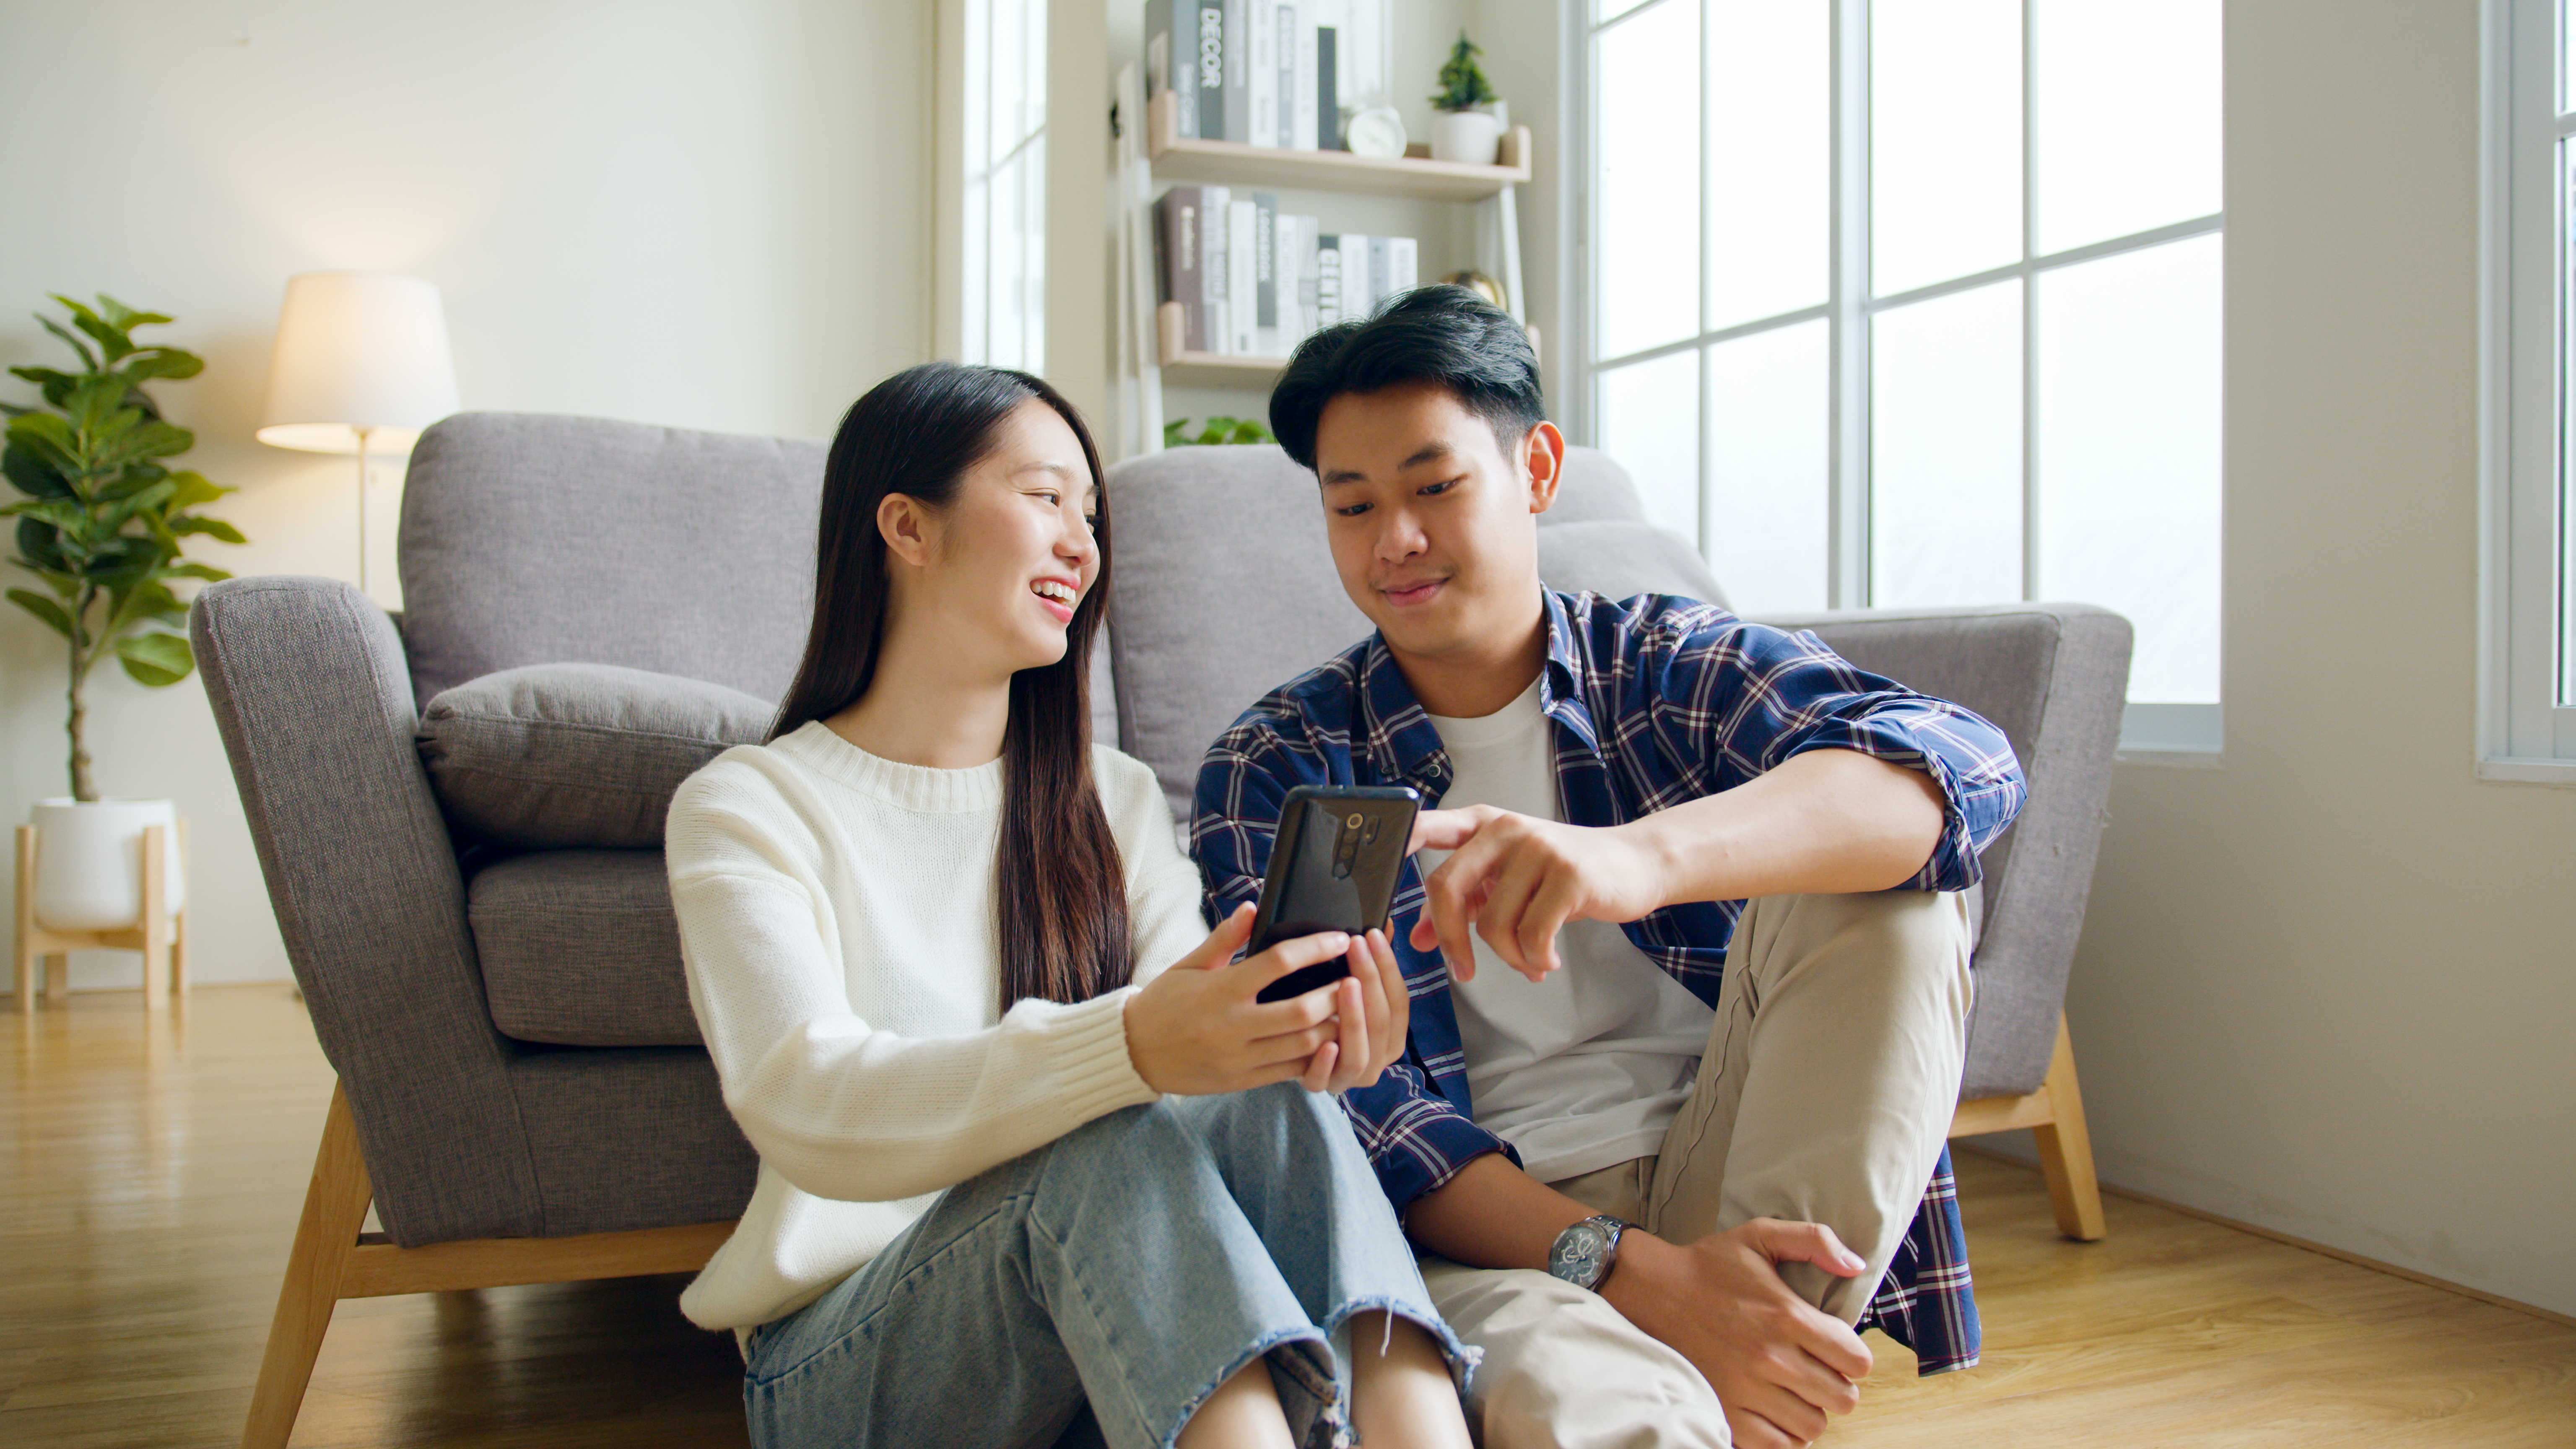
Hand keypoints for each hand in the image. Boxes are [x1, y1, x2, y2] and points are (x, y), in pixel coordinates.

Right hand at [1123, 905, 1365, 1094]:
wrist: (1133, 1053)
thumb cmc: (1162, 1003)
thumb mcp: (1187, 965)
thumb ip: (1223, 939)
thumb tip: (1252, 908)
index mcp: (1221, 990)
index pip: (1278, 963)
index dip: (1314, 948)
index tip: (1338, 939)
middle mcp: (1233, 1025)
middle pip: (1301, 1010)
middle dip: (1336, 994)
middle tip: (1357, 977)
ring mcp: (1240, 1057)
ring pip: (1302, 1044)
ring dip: (1334, 1026)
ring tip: (1353, 1008)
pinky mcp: (1243, 1081)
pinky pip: (1290, 1071)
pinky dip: (1315, 1056)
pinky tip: (1331, 1040)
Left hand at [1309, 927, 1410, 1092]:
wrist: (1293, 1057)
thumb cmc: (1328, 1016)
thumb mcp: (1351, 989)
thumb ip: (1369, 964)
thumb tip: (1383, 923)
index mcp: (1391, 1035)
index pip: (1399, 999)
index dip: (1389, 967)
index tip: (1373, 934)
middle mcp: (1377, 1059)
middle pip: (1381, 1021)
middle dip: (1372, 980)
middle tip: (1356, 946)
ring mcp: (1351, 1076)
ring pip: (1360, 1052)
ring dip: (1355, 1017)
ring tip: (1346, 984)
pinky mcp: (1322, 1088)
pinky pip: (1325, 1080)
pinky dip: (1325, 1063)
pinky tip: (1324, 1042)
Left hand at [1405, 806, 1666, 982]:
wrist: (1633, 865)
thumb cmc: (1561, 876)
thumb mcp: (1507, 882)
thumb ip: (1461, 905)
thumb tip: (1415, 938)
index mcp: (1482, 825)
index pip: (1427, 827)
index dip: (1396, 843)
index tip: (1370, 869)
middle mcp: (1505, 829)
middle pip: (1446, 888)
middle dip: (1449, 940)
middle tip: (1462, 971)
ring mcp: (1538, 847)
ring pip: (1492, 923)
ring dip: (1508, 958)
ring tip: (1529, 963)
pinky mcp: (1569, 873)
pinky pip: (1532, 935)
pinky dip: (1536, 960)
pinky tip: (1548, 962)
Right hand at [1601, 1220, 1873, 1447]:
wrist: (1652, 1292)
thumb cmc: (1709, 1266)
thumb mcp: (1761, 1235)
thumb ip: (1814, 1240)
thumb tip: (1856, 1264)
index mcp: (1788, 1316)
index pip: (1857, 1360)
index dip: (1854, 1356)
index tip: (1836, 1348)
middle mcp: (1772, 1359)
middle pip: (1843, 1398)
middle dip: (1837, 1384)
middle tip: (1817, 1370)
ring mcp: (1748, 1391)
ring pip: (1814, 1425)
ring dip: (1811, 1409)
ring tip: (1794, 1390)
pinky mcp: (1727, 1413)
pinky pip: (1779, 1445)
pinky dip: (1784, 1434)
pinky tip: (1775, 1410)